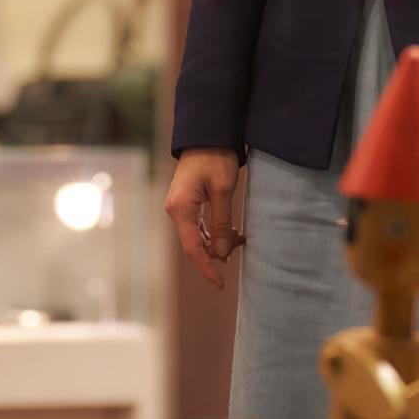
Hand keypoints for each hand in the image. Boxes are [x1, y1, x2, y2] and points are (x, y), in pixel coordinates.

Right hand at [164, 148, 243, 288]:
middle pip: (194, 244)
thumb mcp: (223, 190)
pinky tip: (232, 231)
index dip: (207, 268)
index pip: (193, 248)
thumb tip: (221, 254)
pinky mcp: (187, 204)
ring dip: (218, 242)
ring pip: (198, 237)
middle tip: (241, 246)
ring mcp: (180, 207)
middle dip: (216, 253)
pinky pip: (199, 226)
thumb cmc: (215, 158)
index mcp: (181, 209)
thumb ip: (221, 223)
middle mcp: (176, 211)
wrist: (207, 134)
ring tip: (240, 238)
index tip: (220, 284)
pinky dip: (215, 232)